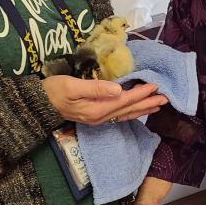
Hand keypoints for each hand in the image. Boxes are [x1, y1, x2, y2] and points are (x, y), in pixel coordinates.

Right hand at [41, 76, 167, 125]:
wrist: (39, 104)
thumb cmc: (54, 91)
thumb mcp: (72, 85)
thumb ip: (95, 88)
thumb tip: (117, 89)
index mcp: (97, 109)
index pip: (125, 100)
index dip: (141, 93)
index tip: (155, 85)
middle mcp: (101, 117)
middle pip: (129, 109)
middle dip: (148, 103)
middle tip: (166, 97)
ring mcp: (99, 119)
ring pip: (127, 114)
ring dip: (143, 109)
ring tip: (158, 104)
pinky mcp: (97, 117)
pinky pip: (120, 115)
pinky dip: (133, 112)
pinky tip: (139, 110)